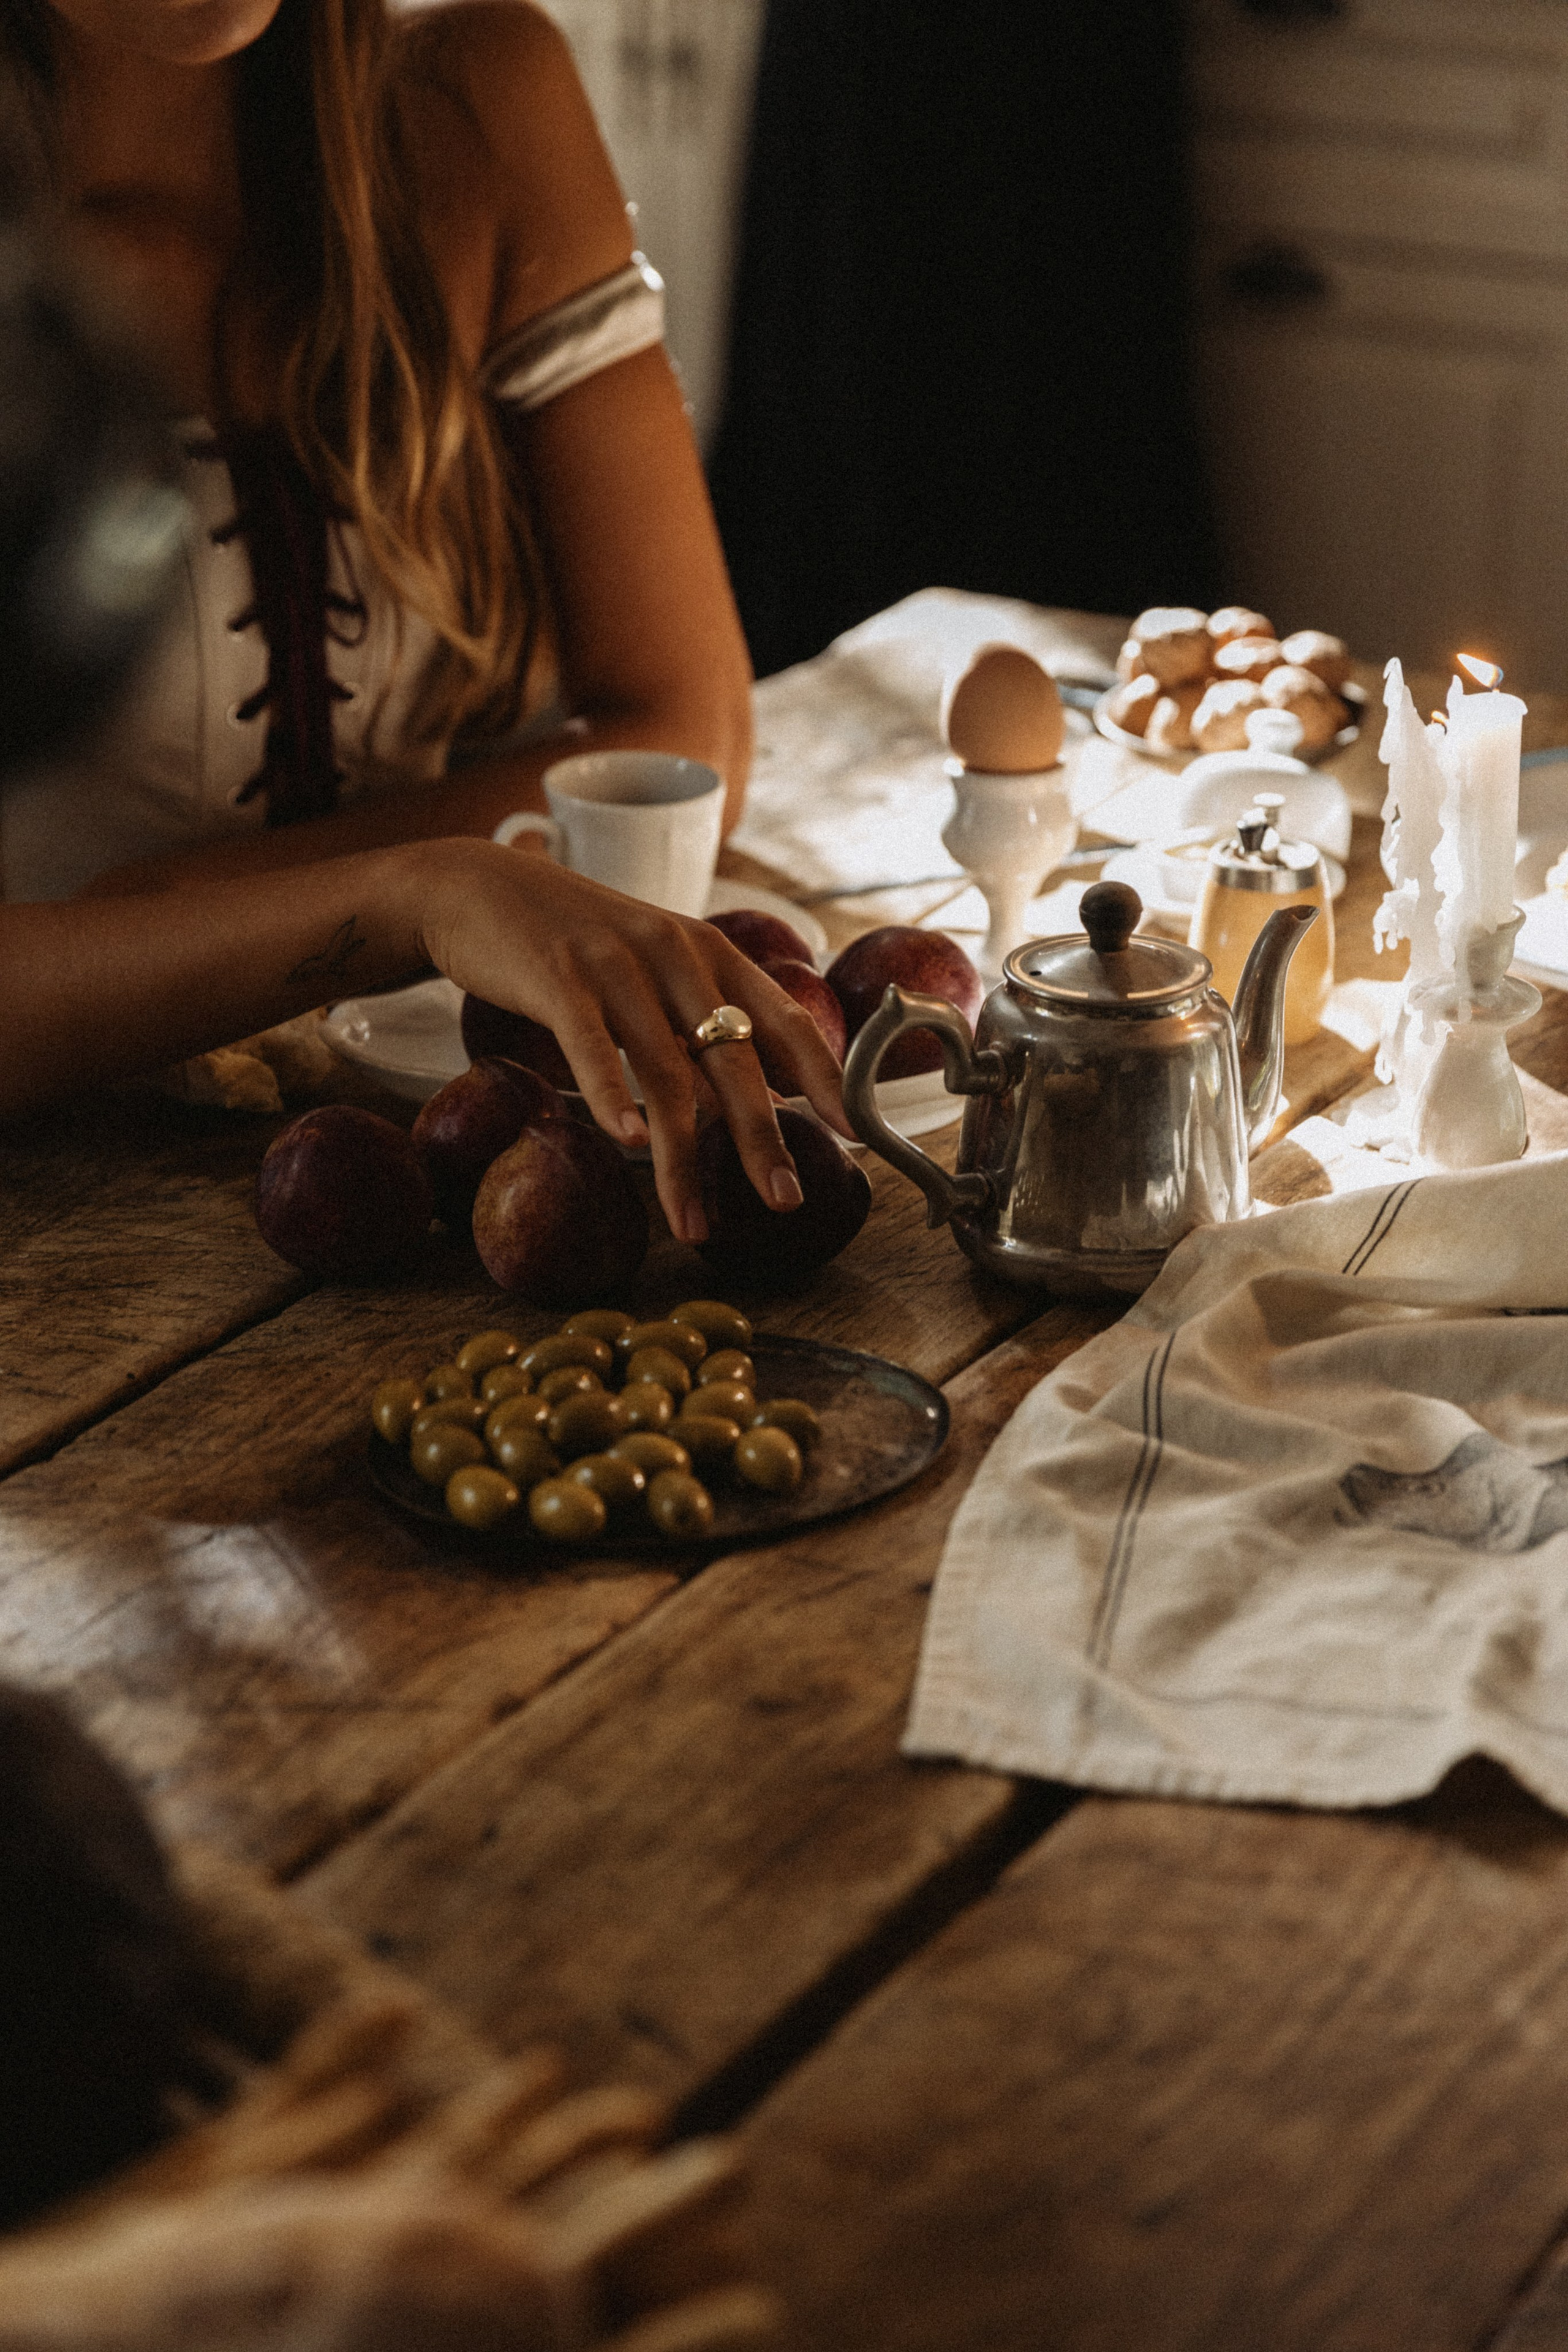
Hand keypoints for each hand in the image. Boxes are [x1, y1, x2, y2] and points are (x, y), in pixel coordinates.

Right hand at [417, 840, 852, 1242]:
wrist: (481, 886)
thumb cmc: (578, 944)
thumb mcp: (655, 970)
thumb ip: (703, 1025)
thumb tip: (760, 1100)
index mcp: (709, 953)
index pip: (785, 1018)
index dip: (824, 1075)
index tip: (854, 1130)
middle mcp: (674, 953)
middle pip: (733, 1060)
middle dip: (762, 1138)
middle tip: (783, 1200)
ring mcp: (615, 964)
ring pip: (665, 1073)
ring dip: (681, 1158)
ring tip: (693, 1222)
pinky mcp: (557, 976)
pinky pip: (591, 1046)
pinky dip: (610, 1096)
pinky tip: (625, 1141)